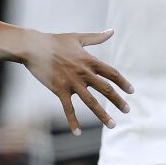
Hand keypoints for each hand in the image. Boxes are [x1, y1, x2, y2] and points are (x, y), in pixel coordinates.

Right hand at [18, 29, 132, 135]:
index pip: (112, 74)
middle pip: (106, 89)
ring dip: (102, 114)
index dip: (123, 83)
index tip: (131, 92)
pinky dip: (73, 121)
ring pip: (91, 102)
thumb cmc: (55, 41)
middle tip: (127, 111)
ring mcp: (72, 83)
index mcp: (90, 61)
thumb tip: (112, 31)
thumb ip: (96, 37)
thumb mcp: (78, 37)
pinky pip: (68, 109)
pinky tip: (78, 132)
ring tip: (112, 125)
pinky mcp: (59, 90)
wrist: (34, 47)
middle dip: (118, 101)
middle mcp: (84, 73)